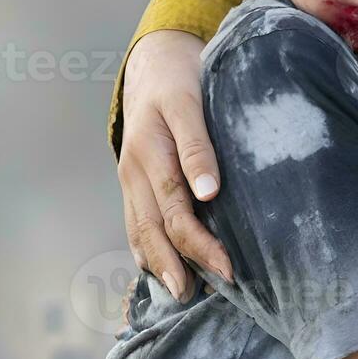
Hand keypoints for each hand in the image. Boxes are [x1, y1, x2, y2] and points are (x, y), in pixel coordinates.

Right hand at [117, 30, 233, 301]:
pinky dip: (146, 250)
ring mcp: (129, 179)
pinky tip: (161, 270)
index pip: (175, 210)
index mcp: (151, 151)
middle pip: (154, 229)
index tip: (228, 268)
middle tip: (203, 294)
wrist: (152, 64)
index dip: (200, 244)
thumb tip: (210, 193)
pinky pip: (135, 223)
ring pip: (139, 230)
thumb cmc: (180, 80)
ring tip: (183, 293)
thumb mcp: (191, 101)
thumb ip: (199, 145)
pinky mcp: (132, 183)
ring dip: (159, 264)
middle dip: (178, 266)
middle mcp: (134, 170)